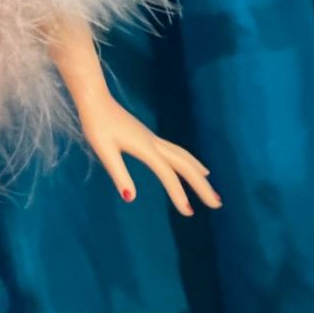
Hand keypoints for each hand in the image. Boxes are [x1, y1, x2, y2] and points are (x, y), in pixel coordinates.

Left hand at [79, 93, 220, 216]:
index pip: (167, 174)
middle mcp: (155, 143)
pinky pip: (178, 152)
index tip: (189, 212)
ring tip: (212, 191)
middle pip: (185, 165)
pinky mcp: (150, 138)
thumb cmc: (96, 125)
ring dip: (199, 174)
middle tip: (217, 205)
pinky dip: (191, 162)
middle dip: (202, 185)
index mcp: (145, 148)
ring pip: (185, 157)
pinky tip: (195, 167)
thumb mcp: (103, 150)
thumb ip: (118, 173)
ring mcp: (154, 139)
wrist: (96, 100)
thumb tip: (129, 198)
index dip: (178, 194)